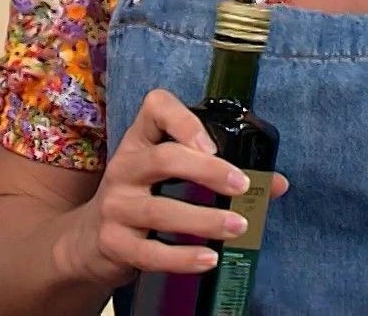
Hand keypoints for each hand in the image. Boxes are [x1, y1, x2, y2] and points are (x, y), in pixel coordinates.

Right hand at [59, 89, 289, 289]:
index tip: (213, 144)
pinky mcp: (113, 243)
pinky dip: (181, 258)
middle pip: (163, 159)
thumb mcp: (170, 177)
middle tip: (241, 185)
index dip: (184, 119)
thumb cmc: (143, 198)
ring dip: (203, 220)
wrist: (89, 240)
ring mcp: (115, 206)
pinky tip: (207, 259)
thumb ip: (222, 174)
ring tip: (238, 227)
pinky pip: (149, 253)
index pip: (155, 108)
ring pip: (159, 211)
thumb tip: (278, 185)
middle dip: (207, 172)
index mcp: (141, 141)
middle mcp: (125, 167)